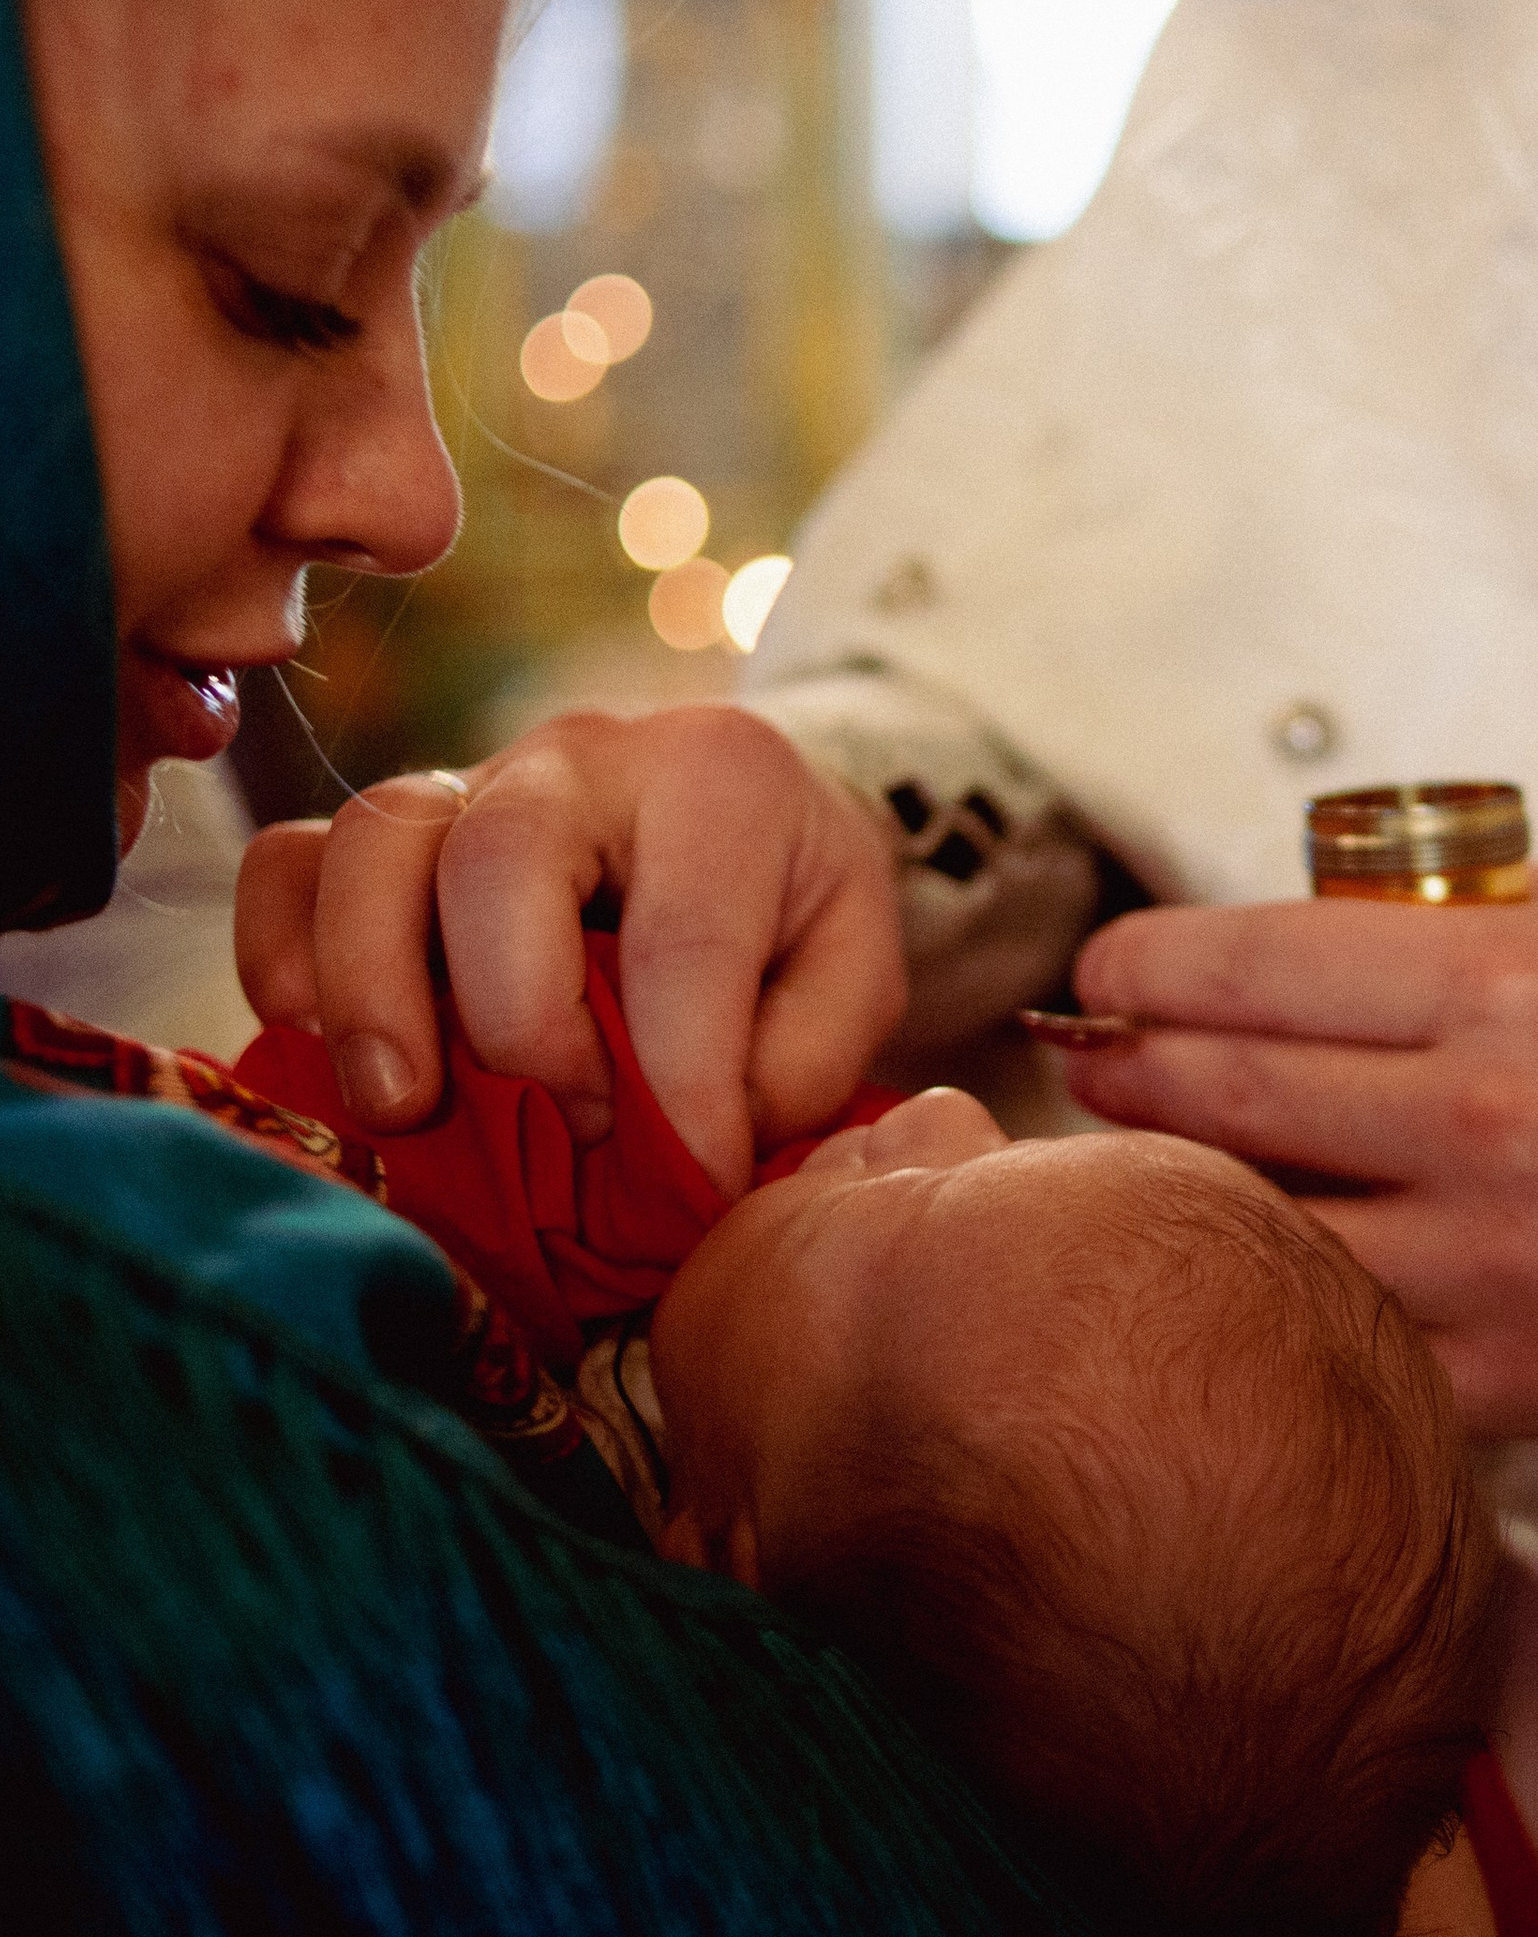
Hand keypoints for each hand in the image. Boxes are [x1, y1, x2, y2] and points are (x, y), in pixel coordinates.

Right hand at [235, 706, 905, 1197]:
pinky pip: (291, 862)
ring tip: (408, 1106)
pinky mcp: (391, 832)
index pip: (681, 939)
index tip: (700, 1178)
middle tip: (571, 1127)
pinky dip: (281, 955)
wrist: (754, 824)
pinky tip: (321, 1044)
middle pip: (496, 859)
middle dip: (519, 1021)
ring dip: (370, 993)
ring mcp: (469, 781)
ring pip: (371, 846)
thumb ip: (800, 1060)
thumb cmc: (798, 909)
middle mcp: (581, 757)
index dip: (681, 1084)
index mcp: (719, 777)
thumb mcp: (856, 973)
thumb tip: (684, 1147)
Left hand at [1065, 866, 1537, 1435]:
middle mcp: (1484, 1115)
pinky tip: (1240, 1262)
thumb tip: (1228, 943)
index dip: (1137, 966)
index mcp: (1494, 981)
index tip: (1098, 977)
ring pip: (1256, 1224)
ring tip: (1135, 1160)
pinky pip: (1333, 1336)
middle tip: (1085, 1062)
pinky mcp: (1505, 1372)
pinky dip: (1268, 1295)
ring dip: (1168, 1188)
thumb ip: (1405, 917)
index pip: (1247, 963)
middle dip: (1119, 1069)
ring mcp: (1491, 1258)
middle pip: (1223, 1089)